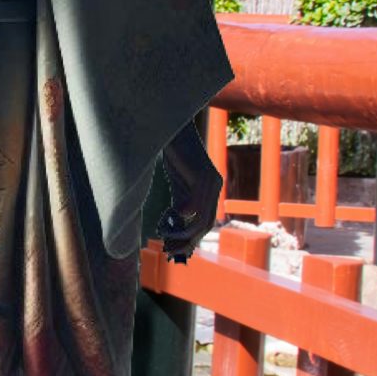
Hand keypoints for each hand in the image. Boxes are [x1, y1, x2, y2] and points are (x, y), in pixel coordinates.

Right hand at [156, 129, 222, 261]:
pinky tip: (162, 219)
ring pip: (200, 219)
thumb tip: (175, 225)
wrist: (170, 124)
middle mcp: (214, 186)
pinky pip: (191, 206)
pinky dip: (177, 218)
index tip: (173, 250)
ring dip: (180, 234)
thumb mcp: (177, 182)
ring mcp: (209, 181)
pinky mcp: (200, 176)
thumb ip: (179, 201)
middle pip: (205, 225)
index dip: (191, 239)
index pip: (205, 223)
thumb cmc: (171, 152)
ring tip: (162, 235)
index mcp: (210, 188)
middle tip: (167, 250)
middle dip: (187, 242)